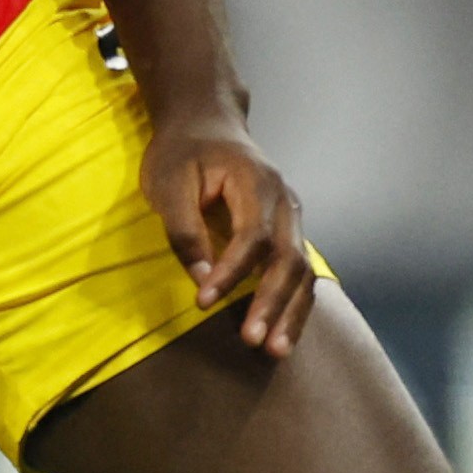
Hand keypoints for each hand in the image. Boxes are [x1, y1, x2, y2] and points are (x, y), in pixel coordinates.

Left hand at [143, 103, 312, 353]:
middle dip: (272, 302)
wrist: (206, 122)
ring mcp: (292, 217)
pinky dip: (294, 304)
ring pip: (304, 270)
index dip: (231, 272)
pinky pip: (300, 272)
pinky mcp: (288, 232)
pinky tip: (282, 334)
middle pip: (289, 258)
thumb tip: (201, 278)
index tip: (202, 301)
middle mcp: (285, 201)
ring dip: (291, 312)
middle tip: (251, 340)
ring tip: (275, 350)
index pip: (253, 236)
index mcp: (257, 181)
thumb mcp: (168, 182)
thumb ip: (185, 228)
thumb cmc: (182, 151)